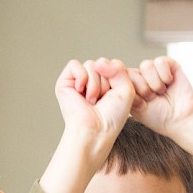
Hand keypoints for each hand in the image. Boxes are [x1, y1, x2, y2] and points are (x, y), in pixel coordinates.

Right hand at [41, 59, 135, 192]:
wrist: (96, 130)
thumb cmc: (112, 117)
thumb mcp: (126, 89)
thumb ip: (119, 69)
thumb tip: (98, 62)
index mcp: (108, 83)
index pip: (114, 63)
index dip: (118, 77)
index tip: (116, 98)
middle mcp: (93, 81)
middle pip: (102, 62)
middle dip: (106, 81)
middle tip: (102, 100)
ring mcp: (79, 81)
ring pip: (90, 64)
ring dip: (95, 83)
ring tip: (92, 100)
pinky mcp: (65, 83)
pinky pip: (74, 64)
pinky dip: (81, 77)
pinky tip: (81, 91)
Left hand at [128, 56, 192, 157]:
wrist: (181, 118)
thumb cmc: (159, 117)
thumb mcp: (136, 108)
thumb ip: (125, 92)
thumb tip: (117, 75)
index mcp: (132, 87)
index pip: (121, 78)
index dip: (132, 90)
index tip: (141, 103)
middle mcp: (141, 76)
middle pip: (132, 71)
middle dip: (143, 88)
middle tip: (153, 98)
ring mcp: (155, 70)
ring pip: (146, 65)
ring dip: (155, 83)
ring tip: (161, 92)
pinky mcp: (169, 64)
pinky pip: (160, 62)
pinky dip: (164, 75)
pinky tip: (169, 83)